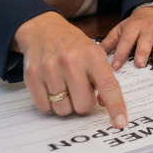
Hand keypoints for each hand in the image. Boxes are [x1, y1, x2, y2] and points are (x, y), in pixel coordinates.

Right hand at [13, 11, 127, 128]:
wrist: (43, 30)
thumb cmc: (72, 45)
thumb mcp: (94, 54)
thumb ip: (102, 78)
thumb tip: (104, 104)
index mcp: (92, 55)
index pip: (108, 86)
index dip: (116, 107)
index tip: (120, 122)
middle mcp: (71, 61)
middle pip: (83, 105)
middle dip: (84, 103)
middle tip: (79, 89)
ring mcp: (50, 69)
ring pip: (63, 109)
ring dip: (66, 104)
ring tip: (64, 87)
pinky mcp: (32, 76)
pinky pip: (45, 107)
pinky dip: (49, 103)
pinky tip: (51, 86)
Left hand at [101, 6, 152, 70]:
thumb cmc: (134, 25)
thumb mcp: (120, 29)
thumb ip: (109, 43)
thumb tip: (94, 55)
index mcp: (133, 28)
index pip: (126, 41)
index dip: (121, 53)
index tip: (116, 66)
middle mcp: (147, 31)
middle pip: (145, 42)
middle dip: (143, 53)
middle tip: (140, 64)